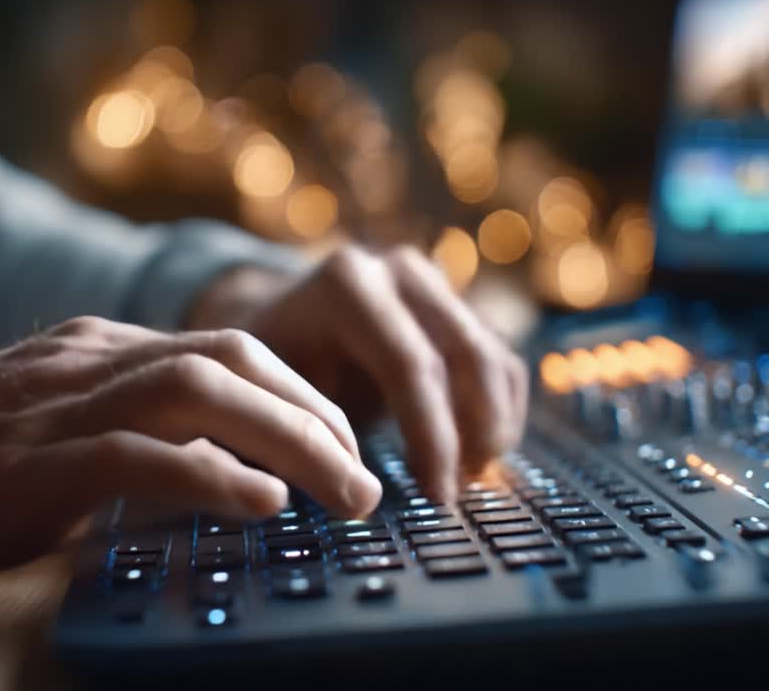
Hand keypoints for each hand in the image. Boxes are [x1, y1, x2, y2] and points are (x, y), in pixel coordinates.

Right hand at [0, 317, 379, 596]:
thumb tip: (213, 472)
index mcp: (94, 349)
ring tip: (345, 491)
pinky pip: (135, 454)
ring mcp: (52, 404)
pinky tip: (261, 503)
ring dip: (292, 439)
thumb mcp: (45, 431)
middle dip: (319, 412)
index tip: (346, 444)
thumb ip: (122, 432)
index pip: (227, 347)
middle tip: (367, 474)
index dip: (303, 394)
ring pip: (202, 390)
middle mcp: (84, 359)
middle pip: (234, 356)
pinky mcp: (22, 464)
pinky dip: (210, 475)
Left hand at [193, 244, 528, 503]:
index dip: (432, 436)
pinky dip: (501, 413)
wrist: (277, 322)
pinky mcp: (458, 305)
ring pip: (492, 359)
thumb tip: (351, 493)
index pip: (410, 364)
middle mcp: (399, 270)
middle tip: (458, 496)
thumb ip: (309, 431)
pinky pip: (501, 362)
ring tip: (468, 481)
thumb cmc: (267, 371)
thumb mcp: (271, 392)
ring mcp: (434, 283)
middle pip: (465, 357)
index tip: (435, 497)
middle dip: (469, 435)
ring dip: (492, 427)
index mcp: (348, 285)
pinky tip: (479, 459)